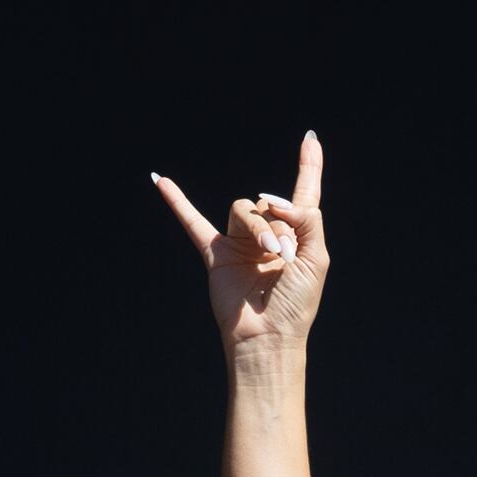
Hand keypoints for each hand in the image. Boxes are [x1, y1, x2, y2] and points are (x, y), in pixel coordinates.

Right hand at [154, 132, 328, 354]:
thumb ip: (305, 218)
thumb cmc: (296, 305)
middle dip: (280, 225)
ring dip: (258, 226)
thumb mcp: (316, 256)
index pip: (303, 192)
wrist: (267, 337)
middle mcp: (267, 235)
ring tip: (268, 252)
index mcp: (296, 235)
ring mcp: (239, 244)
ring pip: (243, 209)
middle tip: (284, 254)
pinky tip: (160, 180)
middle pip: (269, 203)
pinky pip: (193, 222)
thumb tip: (271, 200)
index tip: (310, 138)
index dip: (308, 165)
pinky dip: (177, 201)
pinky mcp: (215, 255)